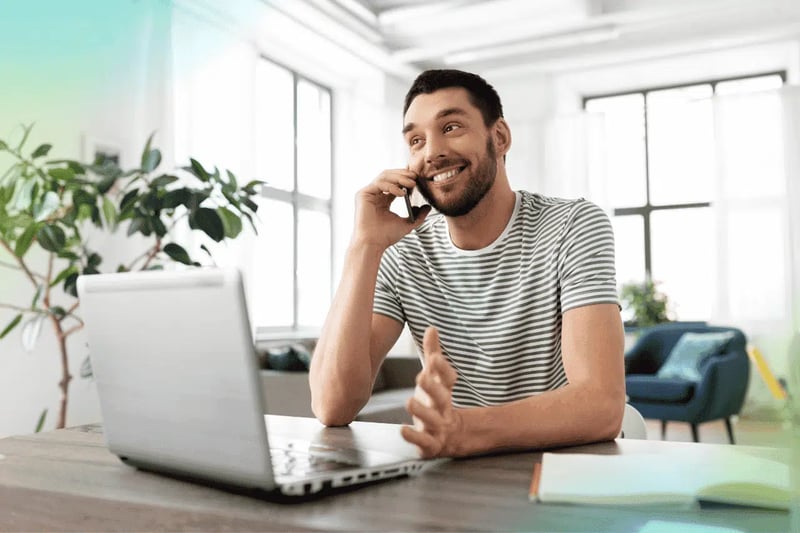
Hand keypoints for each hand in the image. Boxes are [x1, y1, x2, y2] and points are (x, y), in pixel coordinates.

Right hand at [352, 169, 430, 249]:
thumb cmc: (386, 236)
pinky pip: (379, 184)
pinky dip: (392, 186)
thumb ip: (418, 216)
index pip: (395, 183)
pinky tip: (401, 194)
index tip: (418, 180)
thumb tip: (428, 207)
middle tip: (416, 177)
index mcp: (383, 200)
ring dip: (399, 178)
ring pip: (384, 176)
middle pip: (389, 176)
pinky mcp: (363, 194)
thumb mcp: (407, 224)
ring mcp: (368, 194)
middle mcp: (375, 195)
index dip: (406, 179)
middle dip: (403, 174)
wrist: (373, 244)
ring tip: (412, 184)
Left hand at [401, 326, 462, 457]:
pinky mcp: (431, 444)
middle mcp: (443, 408)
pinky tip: (403, 430)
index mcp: (444, 391)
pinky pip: (425, 442)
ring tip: (409, 402)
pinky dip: (414, 436)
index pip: (448, 378)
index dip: (442, 368)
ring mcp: (438, 426)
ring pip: (433, 419)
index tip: (433, 358)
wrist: (452, 435)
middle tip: (421, 376)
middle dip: (432, 387)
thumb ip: (433, 354)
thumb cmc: (437, 400)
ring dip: (422, 411)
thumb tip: (431, 328)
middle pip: (441, 397)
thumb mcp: (435, 377)